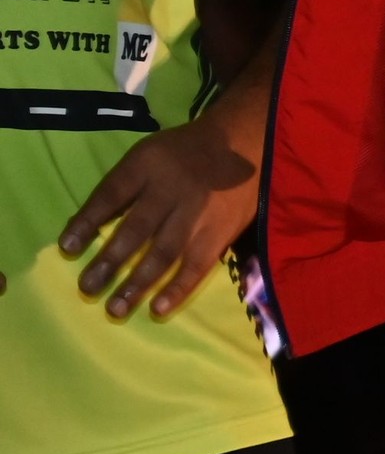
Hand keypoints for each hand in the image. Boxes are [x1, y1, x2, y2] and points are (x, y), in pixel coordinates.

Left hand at [54, 104, 265, 321]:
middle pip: (136, 229)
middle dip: (109, 261)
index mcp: (149, 165)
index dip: (88, 222)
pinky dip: (179, 288)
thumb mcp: (149, 153)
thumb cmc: (186, 153)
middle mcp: (172, 189)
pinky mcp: (221, 232)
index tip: (67, 248)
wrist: (248, 144)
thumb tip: (84, 226)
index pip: (111, 194)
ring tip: (116, 309)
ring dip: (138, 283)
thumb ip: (123, 185)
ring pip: (165, 252)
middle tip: (87, 288)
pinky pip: (198, 263)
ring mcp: (199, 213)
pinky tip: (158, 308)